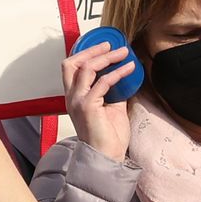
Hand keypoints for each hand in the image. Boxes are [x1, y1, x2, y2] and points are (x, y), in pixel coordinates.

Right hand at [66, 35, 139, 160]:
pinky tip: (129, 68)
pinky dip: (117, 72)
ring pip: (86, 67)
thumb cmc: (108, 136)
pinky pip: (103, 82)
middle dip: (91, 49)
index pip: (71, 67)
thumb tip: (124, 75)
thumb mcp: (112, 107)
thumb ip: (113, 91)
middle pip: (71, 62)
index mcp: (74, 96)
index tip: (103, 46)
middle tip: (110, 44)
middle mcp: (72, 97)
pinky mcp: (88, 106)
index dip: (85, 53)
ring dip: (107, 57)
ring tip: (123, 53)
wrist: (107, 157)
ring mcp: (77, 101)